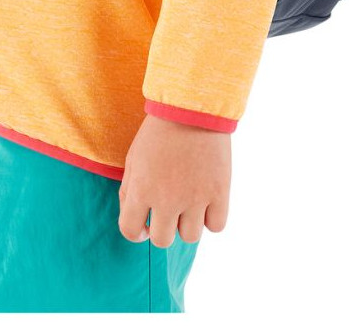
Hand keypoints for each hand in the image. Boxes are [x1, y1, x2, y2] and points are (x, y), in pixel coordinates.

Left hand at [117, 113, 230, 247]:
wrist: (191, 107)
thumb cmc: (159, 132)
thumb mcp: (133, 158)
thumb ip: (129, 191)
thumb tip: (135, 221)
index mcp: (141, 189)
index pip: (130, 231)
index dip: (136, 232)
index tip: (145, 224)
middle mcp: (167, 199)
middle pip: (162, 241)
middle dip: (163, 228)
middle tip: (169, 210)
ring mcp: (195, 198)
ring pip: (190, 237)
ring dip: (187, 223)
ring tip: (189, 202)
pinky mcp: (219, 192)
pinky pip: (216, 226)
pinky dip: (211, 218)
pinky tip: (206, 201)